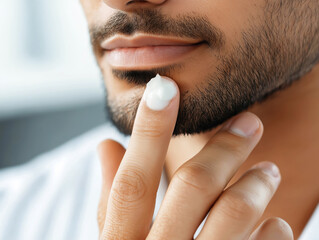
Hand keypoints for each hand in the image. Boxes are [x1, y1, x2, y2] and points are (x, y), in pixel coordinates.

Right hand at [97, 77, 292, 239]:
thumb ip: (111, 197)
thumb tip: (105, 145)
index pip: (132, 179)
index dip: (147, 130)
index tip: (166, 87)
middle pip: (194, 188)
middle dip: (225, 148)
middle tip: (249, 122)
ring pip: (234, 217)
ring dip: (254, 185)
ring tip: (267, 169)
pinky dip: (274, 233)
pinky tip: (276, 222)